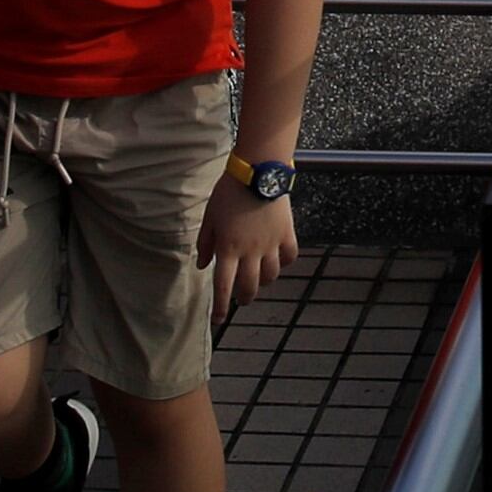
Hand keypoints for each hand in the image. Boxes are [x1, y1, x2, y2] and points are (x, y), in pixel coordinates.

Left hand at [203, 170, 297, 319]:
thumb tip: (202, 264)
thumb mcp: (210, 216)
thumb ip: (206, 242)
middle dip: (244, 297)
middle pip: (249, 287)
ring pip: (271, 276)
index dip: (220, 307)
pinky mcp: (287, 234)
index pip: (223, 286)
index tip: (219, 320)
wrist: (258, 171)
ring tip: (258, 278)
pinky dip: (284, 263)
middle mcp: (250, 252)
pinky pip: (289, 257)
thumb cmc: (229, 192)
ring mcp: (271, 244)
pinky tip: (278, 260)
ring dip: (263, 282)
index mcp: (228, 248)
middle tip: (241, 297)